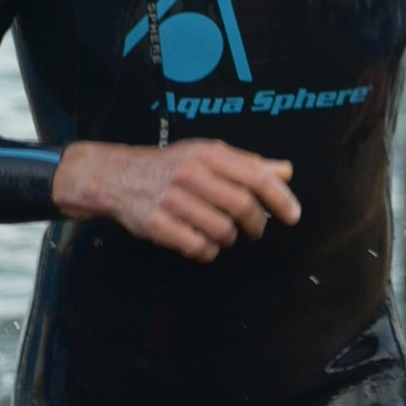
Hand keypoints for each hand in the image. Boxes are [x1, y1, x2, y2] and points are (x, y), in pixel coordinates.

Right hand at [53, 138, 299, 261]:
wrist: (112, 176)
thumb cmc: (167, 167)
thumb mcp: (205, 155)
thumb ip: (246, 165)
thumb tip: (285, 171)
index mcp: (207, 154)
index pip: (256, 177)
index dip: (280, 199)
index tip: (292, 216)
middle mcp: (190, 174)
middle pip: (243, 207)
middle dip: (255, 225)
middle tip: (253, 231)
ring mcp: (172, 200)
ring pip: (223, 232)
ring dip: (228, 239)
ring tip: (220, 233)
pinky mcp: (157, 225)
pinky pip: (198, 247)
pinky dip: (206, 251)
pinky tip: (201, 243)